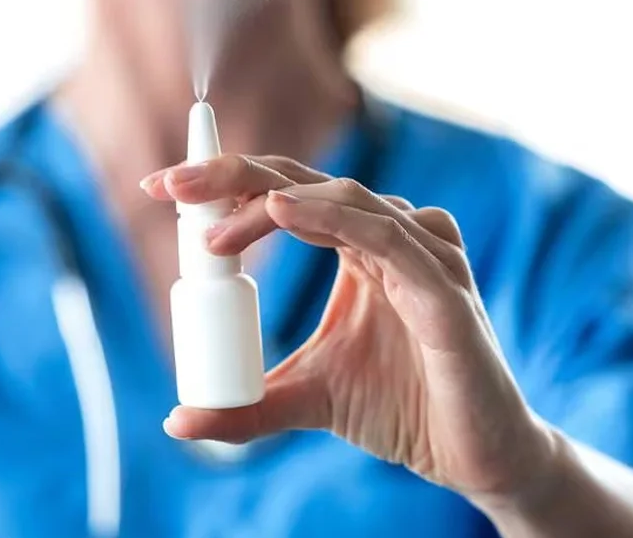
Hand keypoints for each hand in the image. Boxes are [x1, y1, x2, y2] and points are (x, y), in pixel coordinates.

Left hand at [140, 155, 557, 501]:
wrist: (474, 457)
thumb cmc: (402, 409)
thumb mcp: (306, 400)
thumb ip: (247, 406)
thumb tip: (176, 421)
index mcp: (355, 247)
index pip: (282, 195)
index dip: (222, 186)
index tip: (158, 191)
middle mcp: (389, 236)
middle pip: (303, 182)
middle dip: (230, 176)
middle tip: (169, 186)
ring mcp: (423, 255)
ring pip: (343, 199)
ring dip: (269, 204)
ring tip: (210, 233)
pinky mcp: (446, 290)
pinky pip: (388, 238)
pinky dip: (334, 219)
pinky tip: (283, 211)